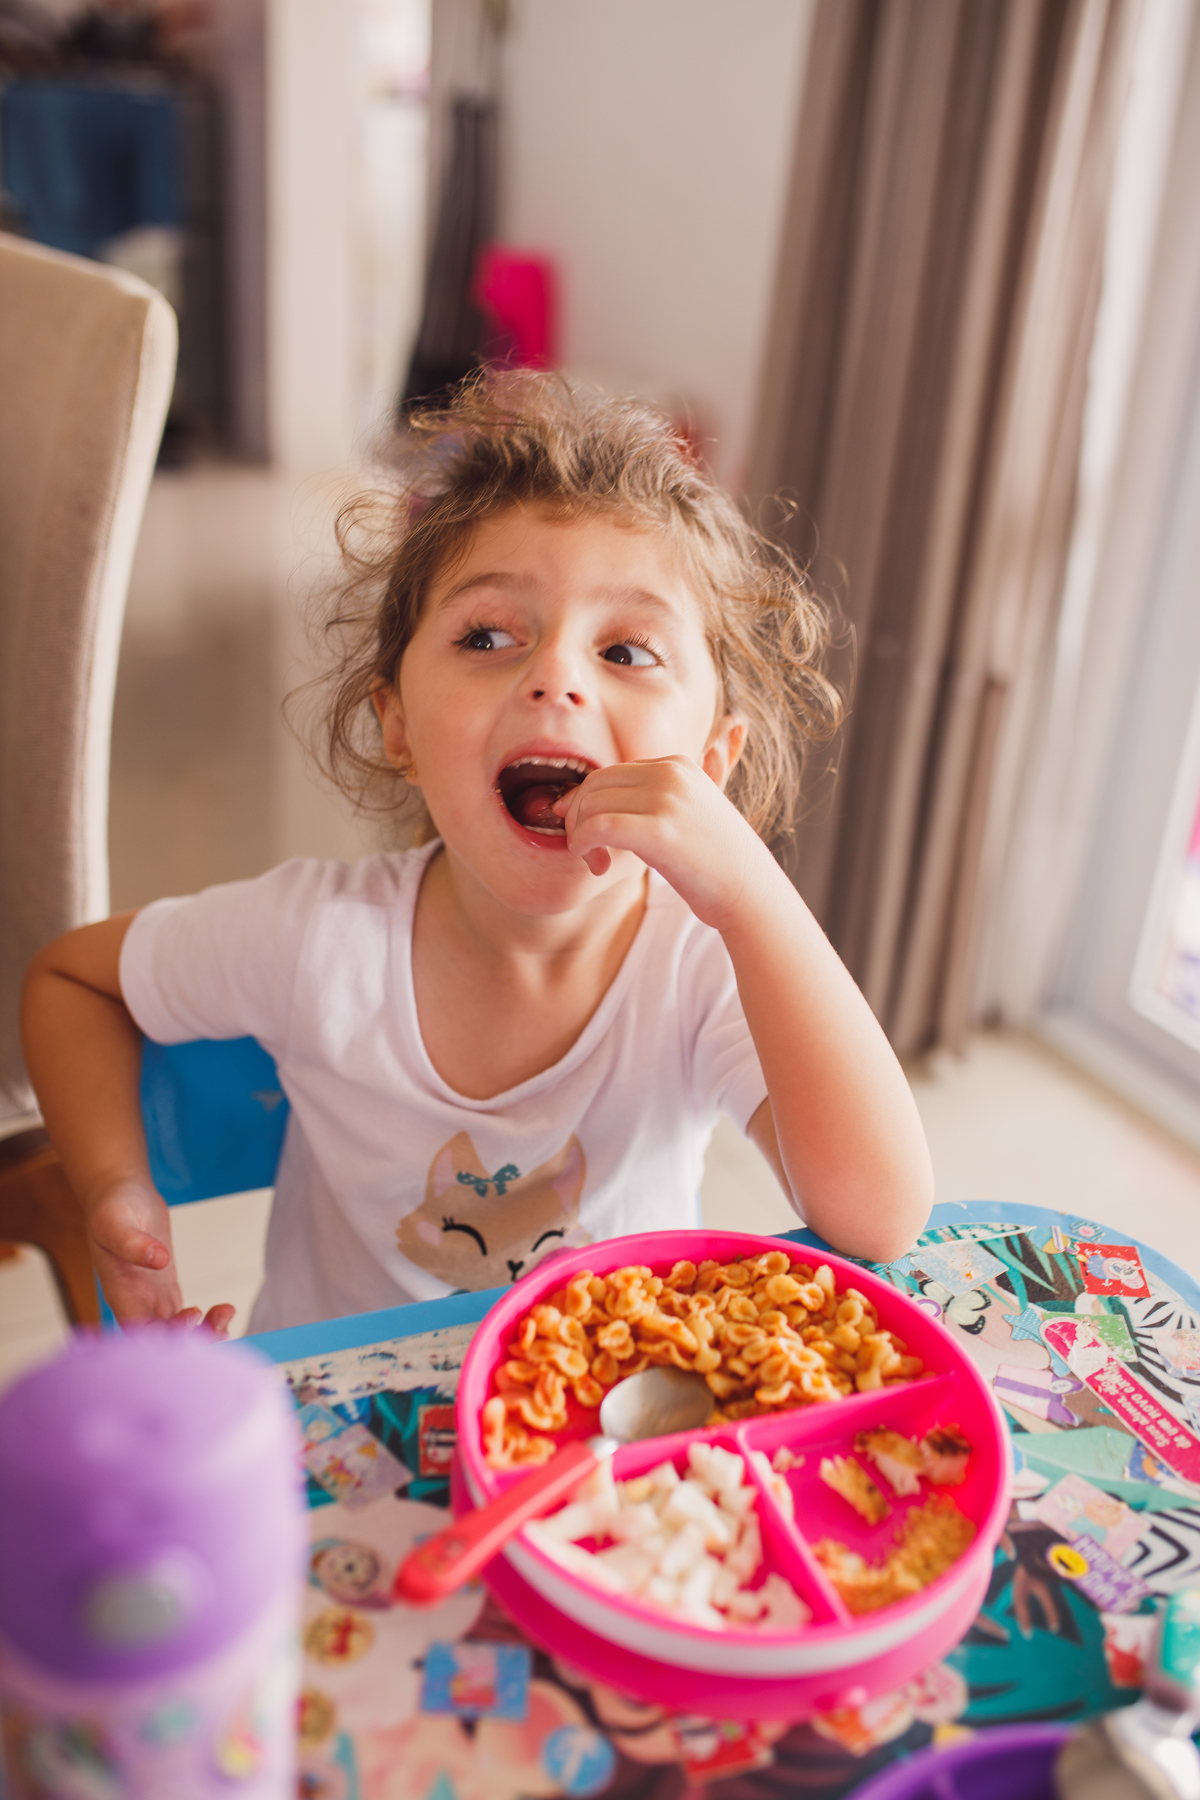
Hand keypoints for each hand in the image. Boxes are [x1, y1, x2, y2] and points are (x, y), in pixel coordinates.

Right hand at [86, 1177, 233, 1335]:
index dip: (164, 1333)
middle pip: (160, 1339)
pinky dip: (203, 1320)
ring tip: (227, 1314)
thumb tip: (159, 1259)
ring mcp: (149, 1298)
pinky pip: (183, 1316)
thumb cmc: (111, 1207)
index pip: (138, 1329)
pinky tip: (223, 1314)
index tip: (192, 1313)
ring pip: (175, 1331)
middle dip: (190, 1339)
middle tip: (220, 1326)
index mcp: (119, 1292)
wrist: (120, 1194)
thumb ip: (132, 1243)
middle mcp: (134, 1302)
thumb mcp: (115, 1221)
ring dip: (201, 1332)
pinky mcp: (164, 1290)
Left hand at [555, 755, 770, 927]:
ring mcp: (667, 799)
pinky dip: (585, 844)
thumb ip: (651, 798)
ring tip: (597, 862)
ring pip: (592, 805)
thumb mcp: (687, 812)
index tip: (589, 833)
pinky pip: (600, 827)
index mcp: (676, 764)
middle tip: (588, 851)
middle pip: (595, 785)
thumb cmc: (713, 862)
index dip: (587, 804)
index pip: (609, 773)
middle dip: (579, 818)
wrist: (750, 892)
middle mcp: (671, 774)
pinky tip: (598, 864)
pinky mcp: (660, 831)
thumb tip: (587, 799)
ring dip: (581, 836)